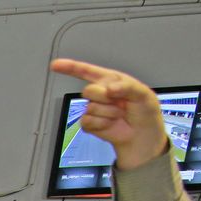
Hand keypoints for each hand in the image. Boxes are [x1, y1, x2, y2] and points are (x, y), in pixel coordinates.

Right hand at [49, 59, 170, 169]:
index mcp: (111, 80)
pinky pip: (87, 122)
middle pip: (89, 90)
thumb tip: (109, 89)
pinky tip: (111, 124)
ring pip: (90, 108)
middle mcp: (100, 93)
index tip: (55, 65)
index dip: (70, 67)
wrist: (142, 136)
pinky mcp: (90, 124)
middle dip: (105, 98)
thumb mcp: (143, 93)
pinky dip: (101, 124)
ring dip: (108, 114)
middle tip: (120, 103)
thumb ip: (127, 87)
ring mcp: (94, 109)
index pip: (87, 71)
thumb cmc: (144, 113)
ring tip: (119, 115)